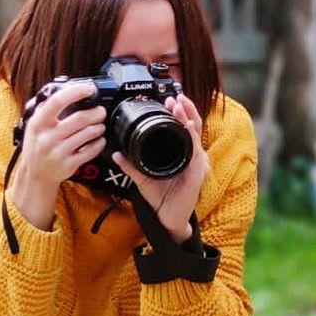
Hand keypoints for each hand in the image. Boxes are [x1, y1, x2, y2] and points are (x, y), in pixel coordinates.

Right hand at [18, 80, 107, 189]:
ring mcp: (58, 153)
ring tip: (100, 125)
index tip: (89, 89)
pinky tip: (99, 140)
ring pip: (87, 134)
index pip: (58, 101)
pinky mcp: (68, 165)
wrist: (35, 175)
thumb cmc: (37, 147)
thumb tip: (65, 90)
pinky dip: (99, 143)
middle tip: (100, 111)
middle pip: (79, 118)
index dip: (76, 92)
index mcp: (38, 124)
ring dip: (98, 127)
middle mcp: (47, 138)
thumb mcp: (34, 126)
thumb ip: (46, 109)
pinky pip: (90, 151)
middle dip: (95, 112)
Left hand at [112, 92, 210, 241]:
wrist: (168, 219)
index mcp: (183, 154)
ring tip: (180, 107)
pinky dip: (192, 140)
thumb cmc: (161, 198)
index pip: (185, 128)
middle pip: (194, 127)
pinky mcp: (197, 176)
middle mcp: (194, 157)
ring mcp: (198, 165)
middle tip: (176, 97)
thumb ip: (131, 165)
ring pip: (196, 137)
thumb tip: (117, 154)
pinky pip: (196, 154)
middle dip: (187, 110)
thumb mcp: (143, 178)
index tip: (170, 99)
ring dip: (189, 120)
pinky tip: (188, 129)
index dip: (180, 113)